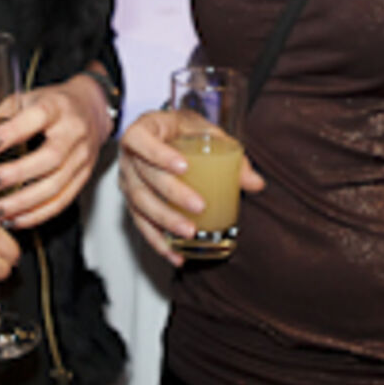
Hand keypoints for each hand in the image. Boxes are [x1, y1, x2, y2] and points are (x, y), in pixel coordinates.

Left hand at [0, 72, 111, 229]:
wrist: (93, 109)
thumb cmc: (56, 104)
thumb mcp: (29, 98)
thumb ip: (1, 114)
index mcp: (58, 107)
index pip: (38, 117)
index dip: (13, 132)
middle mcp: (74, 132)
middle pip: (50, 158)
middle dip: (17, 174)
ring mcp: (82, 158)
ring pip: (55, 187)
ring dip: (22, 203)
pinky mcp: (84, 178)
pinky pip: (61, 202)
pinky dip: (36, 215)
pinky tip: (14, 219)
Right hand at [117, 108, 264, 267]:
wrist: (165, 135)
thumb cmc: (182, 130)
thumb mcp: (205, 131)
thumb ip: (229, 153)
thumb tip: (255, 183)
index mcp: (144, 130)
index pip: (140, 140)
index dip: (158, 154)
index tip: (183, 166)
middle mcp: (130, 157)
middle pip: (145, 176)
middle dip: (172, 194)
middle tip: (199, 206)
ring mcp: (127, 181)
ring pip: (141, 203)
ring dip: (165, 220)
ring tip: (190, 232)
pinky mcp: (132, 203)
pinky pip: (141, 224)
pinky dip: (158, 242)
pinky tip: (176, 254)